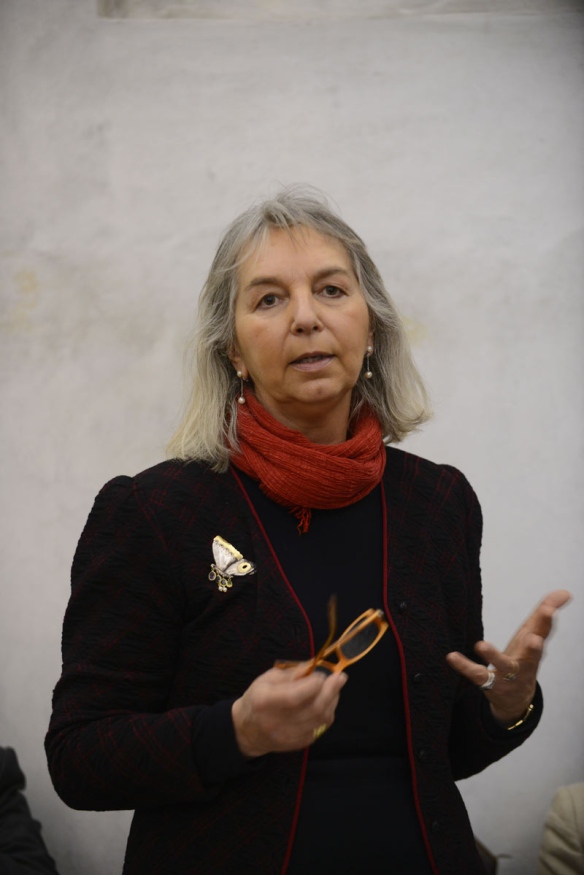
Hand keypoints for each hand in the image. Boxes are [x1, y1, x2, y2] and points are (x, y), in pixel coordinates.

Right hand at [231, 663, 347, 757]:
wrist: (247, 731)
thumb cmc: (257, 699)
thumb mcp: (267, 679)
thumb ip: (291, 673)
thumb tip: (314, 666)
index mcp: (264, 702)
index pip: (294, 697)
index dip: (313, 685)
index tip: (322, 674)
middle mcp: (276, 722)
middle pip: (313, 708)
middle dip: (331, 691)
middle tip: (340, 677)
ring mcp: (288, 736)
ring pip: (321, 718)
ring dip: (332, 700)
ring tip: (335, 687)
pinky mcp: (298, 744)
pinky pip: (320, 727)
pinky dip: (326, 712)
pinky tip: (325, 702)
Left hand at [446, 590, 570, 726]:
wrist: (516, 700)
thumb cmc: (525, 659)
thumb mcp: (533, 635)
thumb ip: (545, 612)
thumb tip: (565, 591)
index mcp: (534, 648)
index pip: (543, 632)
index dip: (546, 621)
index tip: (549, 609)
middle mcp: (525, 663)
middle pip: (532, 656)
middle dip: (534, 647)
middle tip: (534, 638)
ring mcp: (508, 676)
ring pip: (503, 666)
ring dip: (494, 657)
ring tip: (481, 645)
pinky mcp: (490, 683)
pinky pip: (476, 674)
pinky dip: (464, 666)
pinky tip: (451, 656)